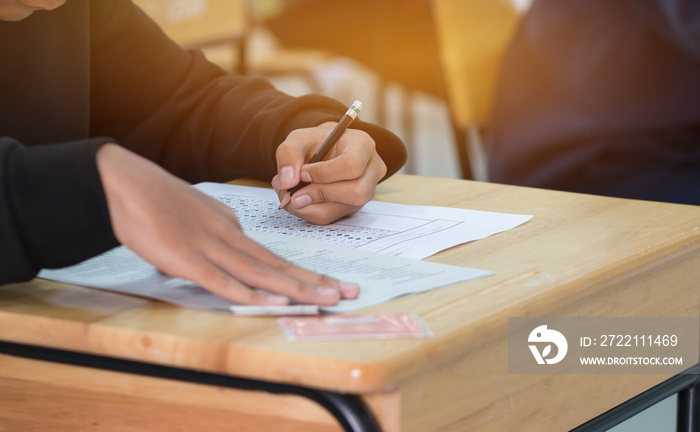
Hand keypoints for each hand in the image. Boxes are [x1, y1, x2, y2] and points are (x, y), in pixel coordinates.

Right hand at [96, 144, 358, 305]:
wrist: (124, 183)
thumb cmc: (157, 200)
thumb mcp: (199, 215)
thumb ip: (220, 234)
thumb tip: (233, 252)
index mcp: (232, 228)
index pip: (275, 257)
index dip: (304, 273)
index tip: (332, 284)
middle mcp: (230, 237)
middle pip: (279, 264)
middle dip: (317, 281)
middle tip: (351, 293)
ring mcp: (211, 247)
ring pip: (262, 273)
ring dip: (297, 289)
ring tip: (329, 299)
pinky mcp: (188, 259)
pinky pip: (224, 281)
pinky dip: (251, 294)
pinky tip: (275, 302)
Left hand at [271, 123, 386, 224]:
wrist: (321, 152)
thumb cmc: (315, 143)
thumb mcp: (298, 139)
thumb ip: (288, 154)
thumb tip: (287, 183)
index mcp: (362, 146)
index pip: (353, 165)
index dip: (325, 173)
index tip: (302, 173)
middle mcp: (371, 170)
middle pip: (357, 192)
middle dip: (321, 194)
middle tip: (293, 192)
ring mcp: (365, 192)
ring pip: (341, 209)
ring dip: (310, 206)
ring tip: (290, 194)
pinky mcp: (352, 207)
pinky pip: (330, 217)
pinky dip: (308, 211)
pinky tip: (298, 199)